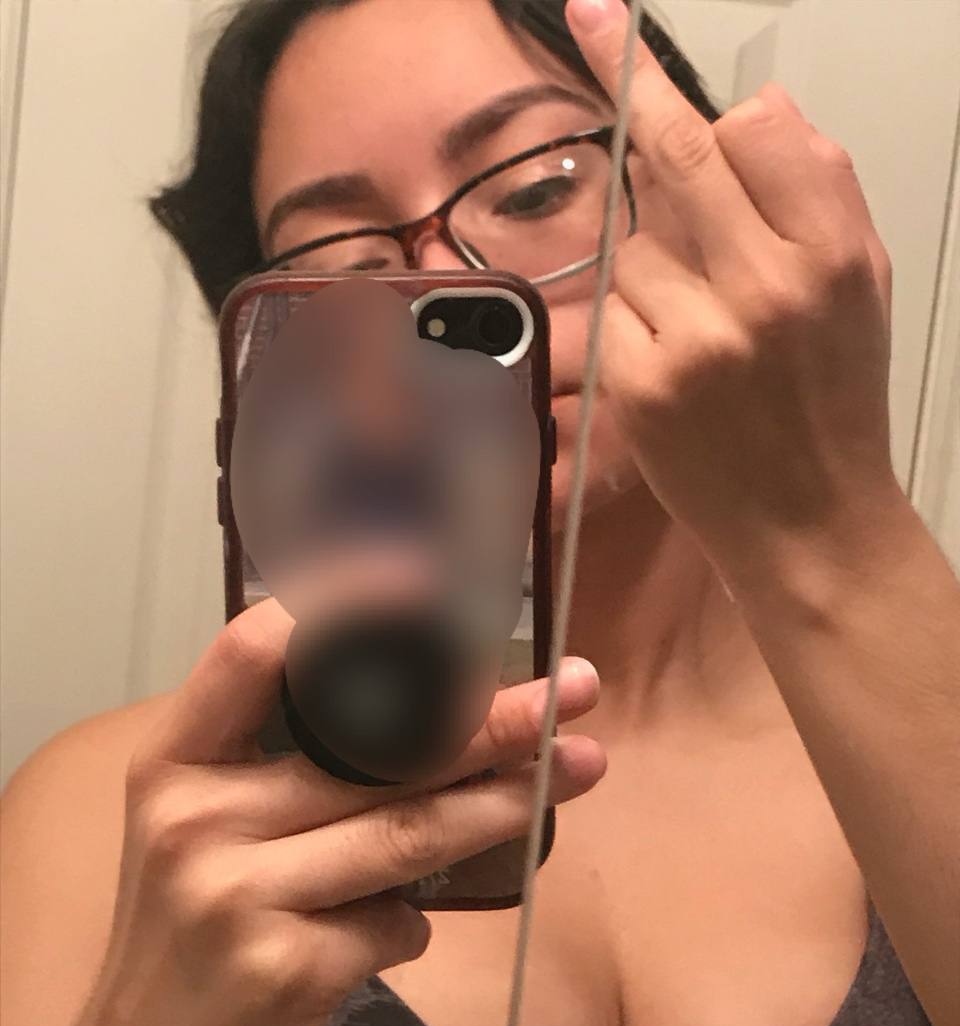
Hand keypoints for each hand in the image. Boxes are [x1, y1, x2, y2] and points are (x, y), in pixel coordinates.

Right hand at [68, 599, 603, 1025]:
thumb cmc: (183, 939)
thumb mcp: (197, 834)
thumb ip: (277, 775)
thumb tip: (425, 725)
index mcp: (174, 762)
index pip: (253, 650)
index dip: (341, 604)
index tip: (422, 582)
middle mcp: (198, 817)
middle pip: (373, 749)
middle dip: (489, 718)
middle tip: (578, 691)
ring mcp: (240, 896)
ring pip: (408, 832)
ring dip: (503, 803)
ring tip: (578, 768)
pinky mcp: (288, 971)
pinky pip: (395, 924)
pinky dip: (417, 921)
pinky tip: (409, 926)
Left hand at [566, 0, 899, 589]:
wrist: (808, 524)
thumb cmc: (832, 407)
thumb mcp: (864, 289)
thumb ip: (818, 194)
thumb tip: (750, 114)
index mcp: (832, 253)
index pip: (755, 129)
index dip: (691, 91)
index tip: (632, 35)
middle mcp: (766, 285)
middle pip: (678, 155)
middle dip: (627, 85)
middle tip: (591, 22)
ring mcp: (696, 337)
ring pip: (633, 241)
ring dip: (647, 260)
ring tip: (692, 318)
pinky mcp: (640, 384)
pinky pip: (608, 310)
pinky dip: (625, 322)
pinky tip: (665, 356)